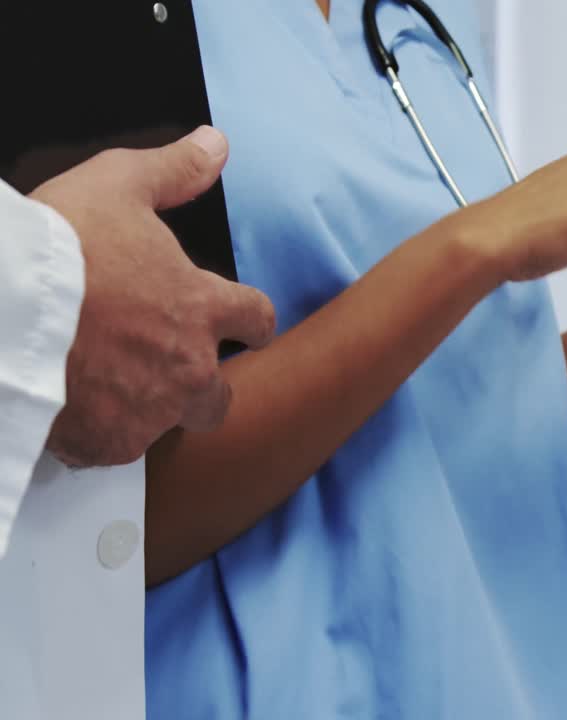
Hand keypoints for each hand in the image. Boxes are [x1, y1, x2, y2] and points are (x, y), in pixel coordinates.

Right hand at [30, 126, 275, 466]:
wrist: (4, 306)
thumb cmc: (59, 244)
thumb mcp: (118, 184)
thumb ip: (174, 171)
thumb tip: (216, 146)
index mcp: (202, 308)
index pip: (256, 318)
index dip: (250, 321)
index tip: (245, 325)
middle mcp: (189, 367)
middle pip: (220, 395)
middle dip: (201, 386)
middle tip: (166, 372)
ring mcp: (152, 410)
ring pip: (170, 425)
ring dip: (150, 411)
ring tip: (111, 394)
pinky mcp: (108, 441)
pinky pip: (114, 449)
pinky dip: (97, 435)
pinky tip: (73, 416)